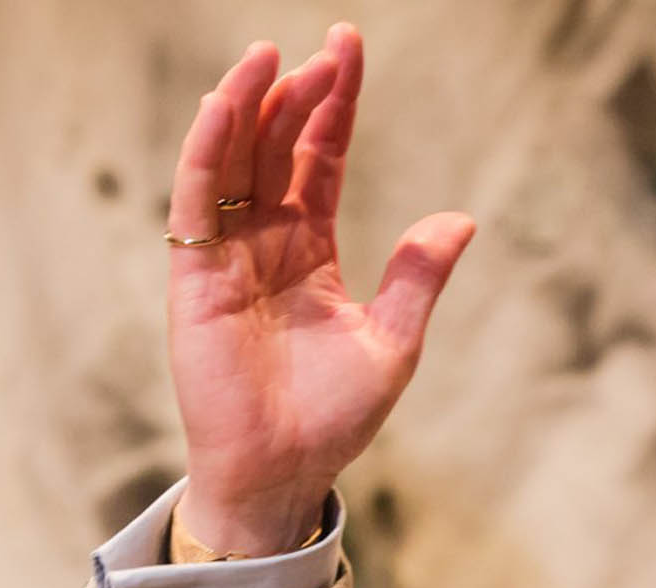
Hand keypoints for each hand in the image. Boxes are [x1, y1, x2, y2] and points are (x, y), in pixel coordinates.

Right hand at [163, 24, 476, 555]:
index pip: (322, 157)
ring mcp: (226, 255)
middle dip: (299, 95)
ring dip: (250, 107)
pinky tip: (228, 107)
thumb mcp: (392, 342)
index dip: (334, 104)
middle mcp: (266, 242)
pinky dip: (208, 150)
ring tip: (271, 57)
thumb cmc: (333, 419)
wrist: (282, 472)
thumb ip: (418, 277)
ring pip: (233, 161)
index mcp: (312, 249)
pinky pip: (196, 200)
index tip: (348, 46)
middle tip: (326, 50)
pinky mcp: (194, 277)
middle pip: (277, 146)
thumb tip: (461, 219)